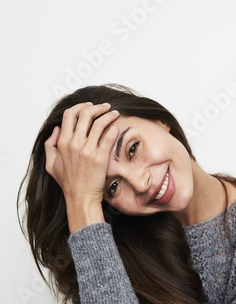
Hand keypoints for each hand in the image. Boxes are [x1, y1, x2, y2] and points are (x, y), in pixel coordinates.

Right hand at [44, 102, 119, 231]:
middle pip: (86, 114)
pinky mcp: (100, 157)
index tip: (89, 105)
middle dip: (97, 107)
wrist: (81, 197)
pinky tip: (117, 126)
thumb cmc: (68, 182)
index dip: (80, 106)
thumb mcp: (51, 164)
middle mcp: (74, 144)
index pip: (70, 115)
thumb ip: (50, 145)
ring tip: (114, 114)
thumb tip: (57, 129)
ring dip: (108, 115)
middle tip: (105, 107)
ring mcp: (87, 150)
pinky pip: (108, 136)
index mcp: (63, 143)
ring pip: (99, 123)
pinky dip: (113, 128)